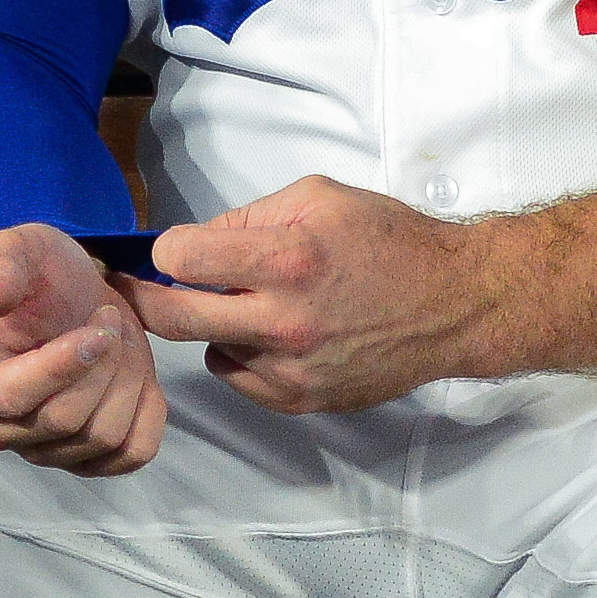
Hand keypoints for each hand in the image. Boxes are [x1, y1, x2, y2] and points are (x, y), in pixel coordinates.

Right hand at [0, 225, 164, 474]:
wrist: (67, 296)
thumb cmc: (33, 273)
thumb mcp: (14, 248)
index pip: (9, 396)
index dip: (61, 366)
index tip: (98, 328)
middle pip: (63, 420)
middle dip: (102, 363)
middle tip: (108, 316)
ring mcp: (40, 450)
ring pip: (101, 438)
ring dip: (126, 379)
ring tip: (118, 338)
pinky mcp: (86, 461)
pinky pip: (131, 454)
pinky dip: (147, 411)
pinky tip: (135, 375)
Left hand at [121, 178, 501, 414]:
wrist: (453, 304)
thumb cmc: (390, 242)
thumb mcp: (319, 197)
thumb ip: (249, 218)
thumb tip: (193, 244)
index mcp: (286, 259)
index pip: (178, 258)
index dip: (167, 249)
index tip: (175, 249)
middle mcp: (283, 322)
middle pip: (170, 318)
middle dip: (148, 296)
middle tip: (143, 285)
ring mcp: (290, 369)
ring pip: (207, 346)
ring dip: (216, 323)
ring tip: (259, 304)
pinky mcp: (300, 400)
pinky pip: (237, 376)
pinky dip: (243, 354)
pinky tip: (278, 334)